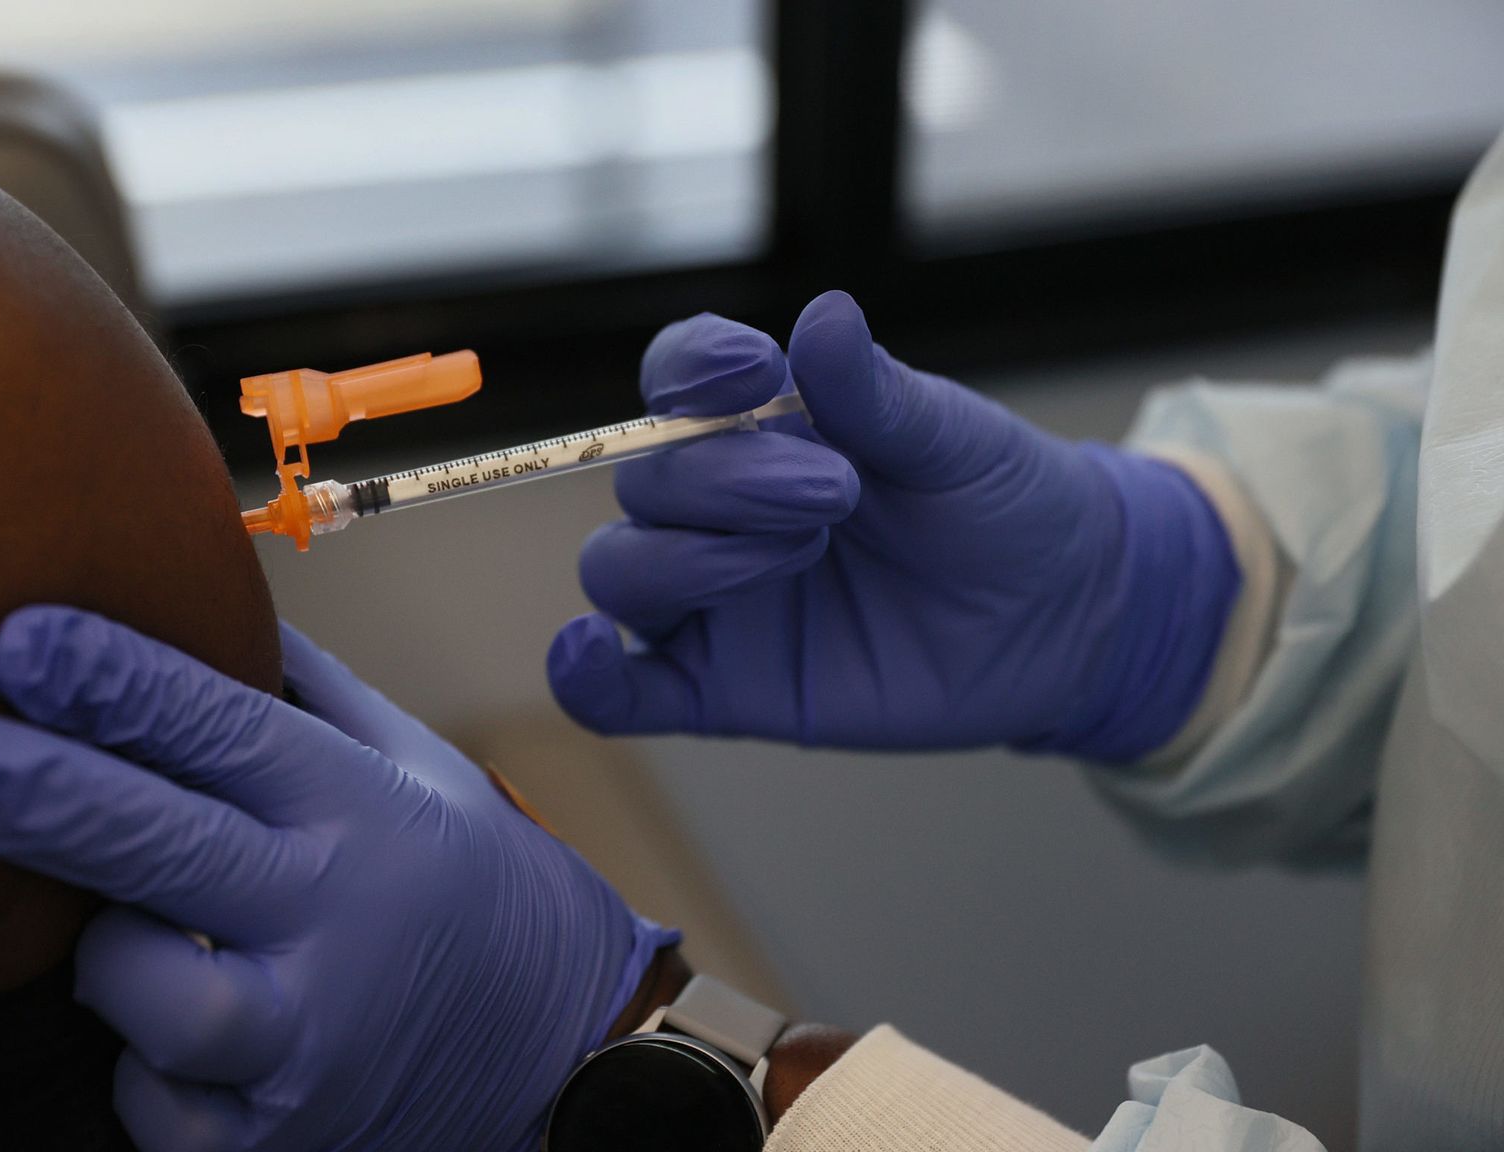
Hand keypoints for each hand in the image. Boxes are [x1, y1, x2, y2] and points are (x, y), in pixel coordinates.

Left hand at [0, 606, 676, 1151]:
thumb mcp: (420, 766)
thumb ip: (306, 696)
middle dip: (6, 782)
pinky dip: (148, 1059)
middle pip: (137, 839)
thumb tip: (200, 609)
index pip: (213, 726)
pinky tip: (195, 1033)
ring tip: (150, 934)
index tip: (14, 636)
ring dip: (106, 948)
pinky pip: (146, 1092)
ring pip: (128, 981)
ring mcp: (298, 1039)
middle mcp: (328, 919)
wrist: (565, 1053)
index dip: (105, 678)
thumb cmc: (482, 890)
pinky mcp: (269, 1136)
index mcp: (361, 810)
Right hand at [549, 291, 1238, 760]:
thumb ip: (878, 395)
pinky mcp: (722, 688)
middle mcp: (721, 509)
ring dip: (689, 559)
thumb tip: (824, 315)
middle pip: (646, 480)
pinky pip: (622, 693)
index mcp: (766, 426)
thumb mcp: (957, 442)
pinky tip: (585, 654)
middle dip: (729, 482)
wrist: (1065, 619)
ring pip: (621, 571)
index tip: (756, 369)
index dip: (692, 370)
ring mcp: (715, 600)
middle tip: (837, 493)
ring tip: (800, 555)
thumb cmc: (1005, 508)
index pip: (677, 379)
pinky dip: (584, 677)